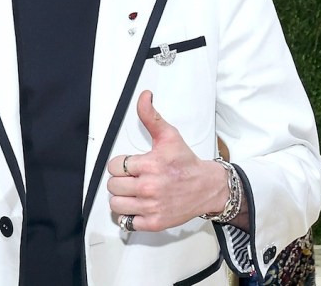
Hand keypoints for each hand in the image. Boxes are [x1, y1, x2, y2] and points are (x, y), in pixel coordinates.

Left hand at [106, 91, 226, 232]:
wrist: (207, 187)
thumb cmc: (186, 163)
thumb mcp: (169, 136)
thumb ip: (151, 116)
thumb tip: (144, 97)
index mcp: (149, 165)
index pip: (113, 166)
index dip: (120, 165)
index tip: (130, 166)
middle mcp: (149, 187)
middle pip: (112, 186)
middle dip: (120, 181)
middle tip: (132, 179)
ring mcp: (151, 207)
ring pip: (115, 204)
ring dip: (121, 199)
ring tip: (133, 193)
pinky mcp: (154, 222)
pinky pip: (127, 222)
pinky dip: (129, 216)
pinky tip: (138, 206)